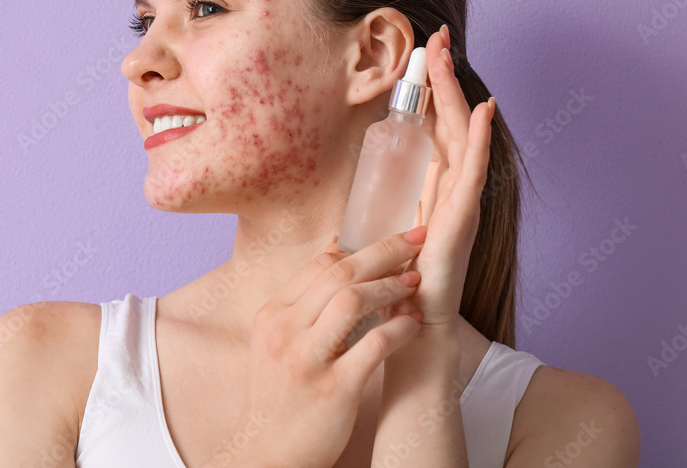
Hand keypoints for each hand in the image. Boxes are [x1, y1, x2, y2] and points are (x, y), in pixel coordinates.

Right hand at [228, 231, 427, 467]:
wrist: (270, 454)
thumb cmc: (282, 395)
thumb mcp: (277, 342)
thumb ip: (304, 301)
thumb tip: (338, 250)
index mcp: (272, 315)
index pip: (320, 264)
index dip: (362, 246)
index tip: (392, 241)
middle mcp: (284, 332)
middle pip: (339, 273)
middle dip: (385, 251)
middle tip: (417, 239)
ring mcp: (307, 360)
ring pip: (353, 300)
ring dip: (391, 286)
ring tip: (415, 282)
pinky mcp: (334, 389)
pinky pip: (374, 345)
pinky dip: (400, 329)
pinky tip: (414, 323)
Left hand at [329, 25, 494, 331]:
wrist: (412, 325)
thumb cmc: (398, 279)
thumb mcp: (384, 225)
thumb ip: (383, 200)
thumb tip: (362, 175)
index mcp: (432, 185)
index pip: (434, 125)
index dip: (430, 88)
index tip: (422, 53)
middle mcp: (450, 187)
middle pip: (450, 120)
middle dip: (444, 77)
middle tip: (437, 36)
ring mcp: (460, 201)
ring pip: (462, 134)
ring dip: (456, 92)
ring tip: (450, 55)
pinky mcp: (463, 218)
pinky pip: (474, 170)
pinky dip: (481, 138)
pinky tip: (484, 109)